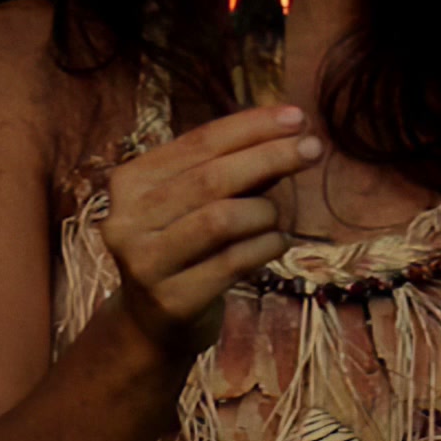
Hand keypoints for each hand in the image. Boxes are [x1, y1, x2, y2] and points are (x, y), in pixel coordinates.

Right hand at [98, 105, 321, 359]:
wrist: (151, 323)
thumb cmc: (184, 247)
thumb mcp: (194, 201)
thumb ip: (229, 169)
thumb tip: (290, 132)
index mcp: (130, 182)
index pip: (197, 142)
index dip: (250, 127)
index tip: (297, 117)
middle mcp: (127, 219)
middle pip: (210, 178)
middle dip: (269, 157)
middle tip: (313, 149)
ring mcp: (145, 262)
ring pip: (222, 219)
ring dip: (266, 212)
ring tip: (278, 217)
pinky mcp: (171, 300)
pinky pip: (233, 262)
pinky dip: (266, 246)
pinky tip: (278, 242)